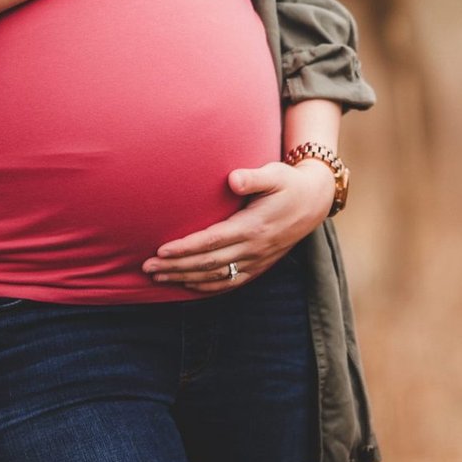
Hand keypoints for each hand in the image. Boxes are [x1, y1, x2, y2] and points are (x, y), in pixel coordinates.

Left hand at [142, 159, 336, 291]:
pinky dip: (207, 287)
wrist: (314, 202)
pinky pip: (231, 282)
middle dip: (176, 267)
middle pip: (208, 263)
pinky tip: (188, 285)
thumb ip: (253, 177)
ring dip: (185, 279)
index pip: (213, 241)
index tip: (161, 251)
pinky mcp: (260, 266)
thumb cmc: (288, 183)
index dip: (186, 248)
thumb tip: (233, 179)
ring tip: (159, 277)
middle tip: (147, 268)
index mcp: (254, 226)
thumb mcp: (275, 174)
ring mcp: (257, 260)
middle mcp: (254, 248)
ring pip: (216, 277)